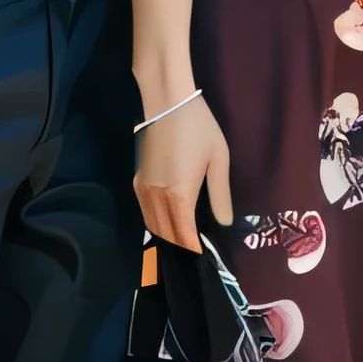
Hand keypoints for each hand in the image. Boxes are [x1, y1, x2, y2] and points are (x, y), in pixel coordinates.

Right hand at [135, 94, 232, 250]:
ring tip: (183, 243)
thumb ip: (220, 195)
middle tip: (195, 254)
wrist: (168, 103)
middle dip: (180, 247)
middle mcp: (157, 197)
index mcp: (178, 195)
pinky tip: (167, 223)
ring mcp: (144, 189)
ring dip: (166, 237)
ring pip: (152, 225)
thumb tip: (224, 222)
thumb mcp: (218, 160)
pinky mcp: (138, 180)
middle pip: (166, 233)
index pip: (184, 234)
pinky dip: (155, 223)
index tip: (202, 258)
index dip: (192, 249)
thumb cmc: (199, 129)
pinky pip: (145, 211)